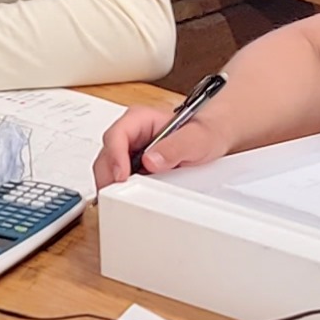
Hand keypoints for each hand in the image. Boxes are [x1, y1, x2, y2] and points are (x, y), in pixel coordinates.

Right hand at [91, 101, 234, 186]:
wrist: (213, 138)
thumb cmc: (204, 132)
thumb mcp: (197, 138)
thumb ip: (175, 147)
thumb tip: (150, 160)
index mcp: (140, 119)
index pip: (117, 135)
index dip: (114, 156)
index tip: (121, 176)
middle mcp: (131, 134)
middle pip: (107, 155)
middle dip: (108, 176)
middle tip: (116, 196)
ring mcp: (130, 151)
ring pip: (108, 168)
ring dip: (111, 184)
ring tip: (122, 200)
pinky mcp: (133, 167)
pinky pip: (118, 178)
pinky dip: (119, 190)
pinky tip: (128, 199)